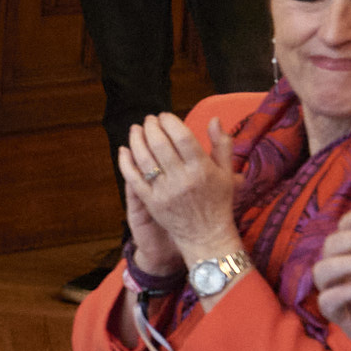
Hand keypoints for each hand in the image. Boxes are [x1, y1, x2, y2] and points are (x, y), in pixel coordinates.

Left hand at [116, 110, 239, 279]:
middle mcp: (183, 179)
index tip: (164, 116)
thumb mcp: (227, 172)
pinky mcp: (150, 202)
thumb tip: (214, 119)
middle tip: (149, 119)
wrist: (206, 234)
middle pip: (160, 145)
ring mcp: (164, 191)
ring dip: (137, 140)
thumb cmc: (218, 200)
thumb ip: (222, 145)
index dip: (170, 122)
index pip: (182, 137)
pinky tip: (124, 150)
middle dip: (151, 127)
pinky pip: (133, 178)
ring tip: (136, 129)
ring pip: (144, 159)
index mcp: (203, 169)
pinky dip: (126, 162)